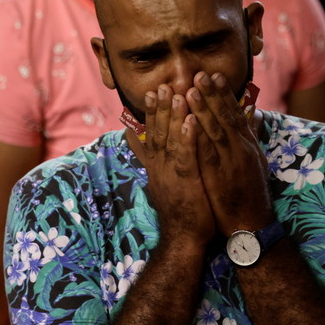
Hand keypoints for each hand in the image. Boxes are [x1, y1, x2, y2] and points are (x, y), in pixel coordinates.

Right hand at [139, 84, 214, 245]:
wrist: (184, 239)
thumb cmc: (179, 209)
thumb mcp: (161, 180)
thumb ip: (149, 158)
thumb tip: (133, 140)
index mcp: (157, 165)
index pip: (152, 133)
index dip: (153, 112)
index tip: (154, 91)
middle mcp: (160, 166)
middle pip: (158, 131)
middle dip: (160, 107)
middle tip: (161, 85)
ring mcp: (171, 174)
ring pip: (170, 140)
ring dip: (172, 116)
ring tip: (176, 94)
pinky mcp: (185, 183)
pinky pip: (185, 157)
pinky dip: (187, 139)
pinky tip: (191, 122)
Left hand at [184, 72, 274, 235]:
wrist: (250, 224)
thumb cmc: (251, 192)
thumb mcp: (257, 160)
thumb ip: (252, 134)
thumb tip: (253, 113)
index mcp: (247, 143)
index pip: (234, 113)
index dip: (223, 93)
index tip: (214, 75)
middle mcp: (240, 148)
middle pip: (225, 116)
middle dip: (212, 94)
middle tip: (199, 73)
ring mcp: (230, 162)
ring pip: (215, 130)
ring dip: (203, 109)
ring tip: (190, 90)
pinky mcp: (219, 176)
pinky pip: (207, 152)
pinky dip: (197, 136)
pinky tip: (186, 123)